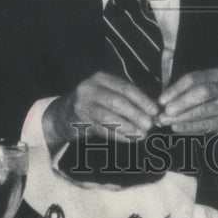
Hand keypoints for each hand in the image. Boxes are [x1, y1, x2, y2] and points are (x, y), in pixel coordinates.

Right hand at [42, 72, 158, 154]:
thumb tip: (153, 110)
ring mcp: (83, 105)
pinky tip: (130, 140)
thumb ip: (126, 98)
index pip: (125, 88)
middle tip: (150, 125)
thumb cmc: (92, 104)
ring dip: (128, 126)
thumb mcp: (105, 93)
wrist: (62, 115)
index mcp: (101, 78)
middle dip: (136, 113)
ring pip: (109, 116)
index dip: (142, 99)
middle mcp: (90, 88)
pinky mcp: (79, 121)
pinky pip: (102, 129)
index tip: (155, 110)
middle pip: (118, 101)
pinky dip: (118, 135)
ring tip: (142, 134)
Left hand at [156, 68, 217, 138]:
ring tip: (165, 121)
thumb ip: (188, 83)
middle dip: (180, 101)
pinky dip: (189, 127)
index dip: (175, 89)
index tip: (161, 99)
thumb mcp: (210, 86)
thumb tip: (164, 74)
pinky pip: (206, 126)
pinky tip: (177, 128)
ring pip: (203, 111)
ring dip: (181, 116)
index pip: (194, 78)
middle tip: (164, 110)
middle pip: (201, 92)